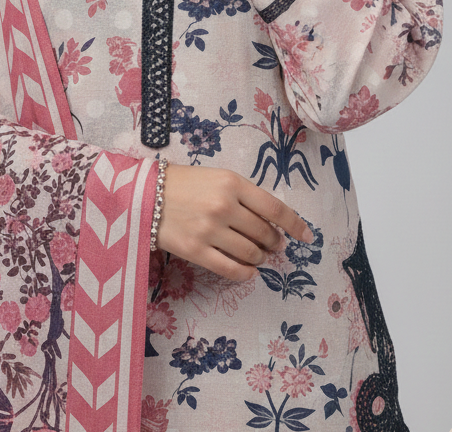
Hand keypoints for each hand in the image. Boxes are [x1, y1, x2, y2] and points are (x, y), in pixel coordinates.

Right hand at [154, 162, 313, 282]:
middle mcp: (224, 206)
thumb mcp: (218, 178)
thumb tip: (272, 222)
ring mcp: (210, 230)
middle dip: (274, 242)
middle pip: (264, 233)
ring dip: (260, 258)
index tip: (306, 235)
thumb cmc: (185, 183)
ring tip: (259, 256)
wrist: (145, 194)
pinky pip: (230, 269)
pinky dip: (245, 273)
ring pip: (250, 253)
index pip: (274, 208)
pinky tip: (248, 271)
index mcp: (232, 183)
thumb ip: (244, 195)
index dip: (294, 224)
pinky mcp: (196, 250)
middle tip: (275, 245)